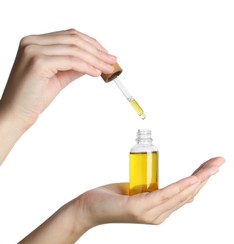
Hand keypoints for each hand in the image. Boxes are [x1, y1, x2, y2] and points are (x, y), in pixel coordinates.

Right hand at [0, 29, 116, 129]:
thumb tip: (94, 62)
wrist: (16, 113)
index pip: (70, 36)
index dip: (92, 44)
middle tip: (112, 61)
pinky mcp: (38, 62)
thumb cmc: (34, 97)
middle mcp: (33, 41)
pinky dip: (87, 66)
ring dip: (96, 59)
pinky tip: (97, 73)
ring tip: (109, 68)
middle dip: (97, 51)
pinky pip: (71, 61)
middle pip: (74, 40)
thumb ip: (74, 66)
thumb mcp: (59, 77)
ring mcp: (34, 50)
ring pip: (75, 49)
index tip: (107, 54)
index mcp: (36, 42)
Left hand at [76, 156, 224, 229]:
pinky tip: (191, 178)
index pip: (186, 193)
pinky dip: (179, 186)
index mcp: (161, 209)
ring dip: (197, 179)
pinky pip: (164, 195)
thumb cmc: (114, 197)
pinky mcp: (139, 208)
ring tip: (211, 167)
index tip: (213, 165)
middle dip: (205, 176)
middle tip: (219, 161)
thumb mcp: (142, 192)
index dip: (201, 179)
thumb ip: (159, 191)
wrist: (89, 207)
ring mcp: (150, 213)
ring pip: (179, 193)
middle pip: (188, 192)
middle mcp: (159, 214)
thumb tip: (180, 187)